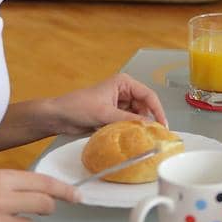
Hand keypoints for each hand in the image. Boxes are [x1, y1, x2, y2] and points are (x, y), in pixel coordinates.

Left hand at [52, 73, 167, 129]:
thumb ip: (128, 119)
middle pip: (145, 107)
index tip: (162, 125)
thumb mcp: (105, 113)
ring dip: (138, 126)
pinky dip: (130, 130)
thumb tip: (148, 125)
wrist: (59, 116)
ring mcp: (119, 104)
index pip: (148, 96)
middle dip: (148, 120)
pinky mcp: (113, 115)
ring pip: (137, 116)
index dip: (158, 110)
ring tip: (142, 138)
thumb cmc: (77, 106)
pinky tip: (132, 138)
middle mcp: (124, 92)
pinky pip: (128, 122)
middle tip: (154, 136)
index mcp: (124, 83)